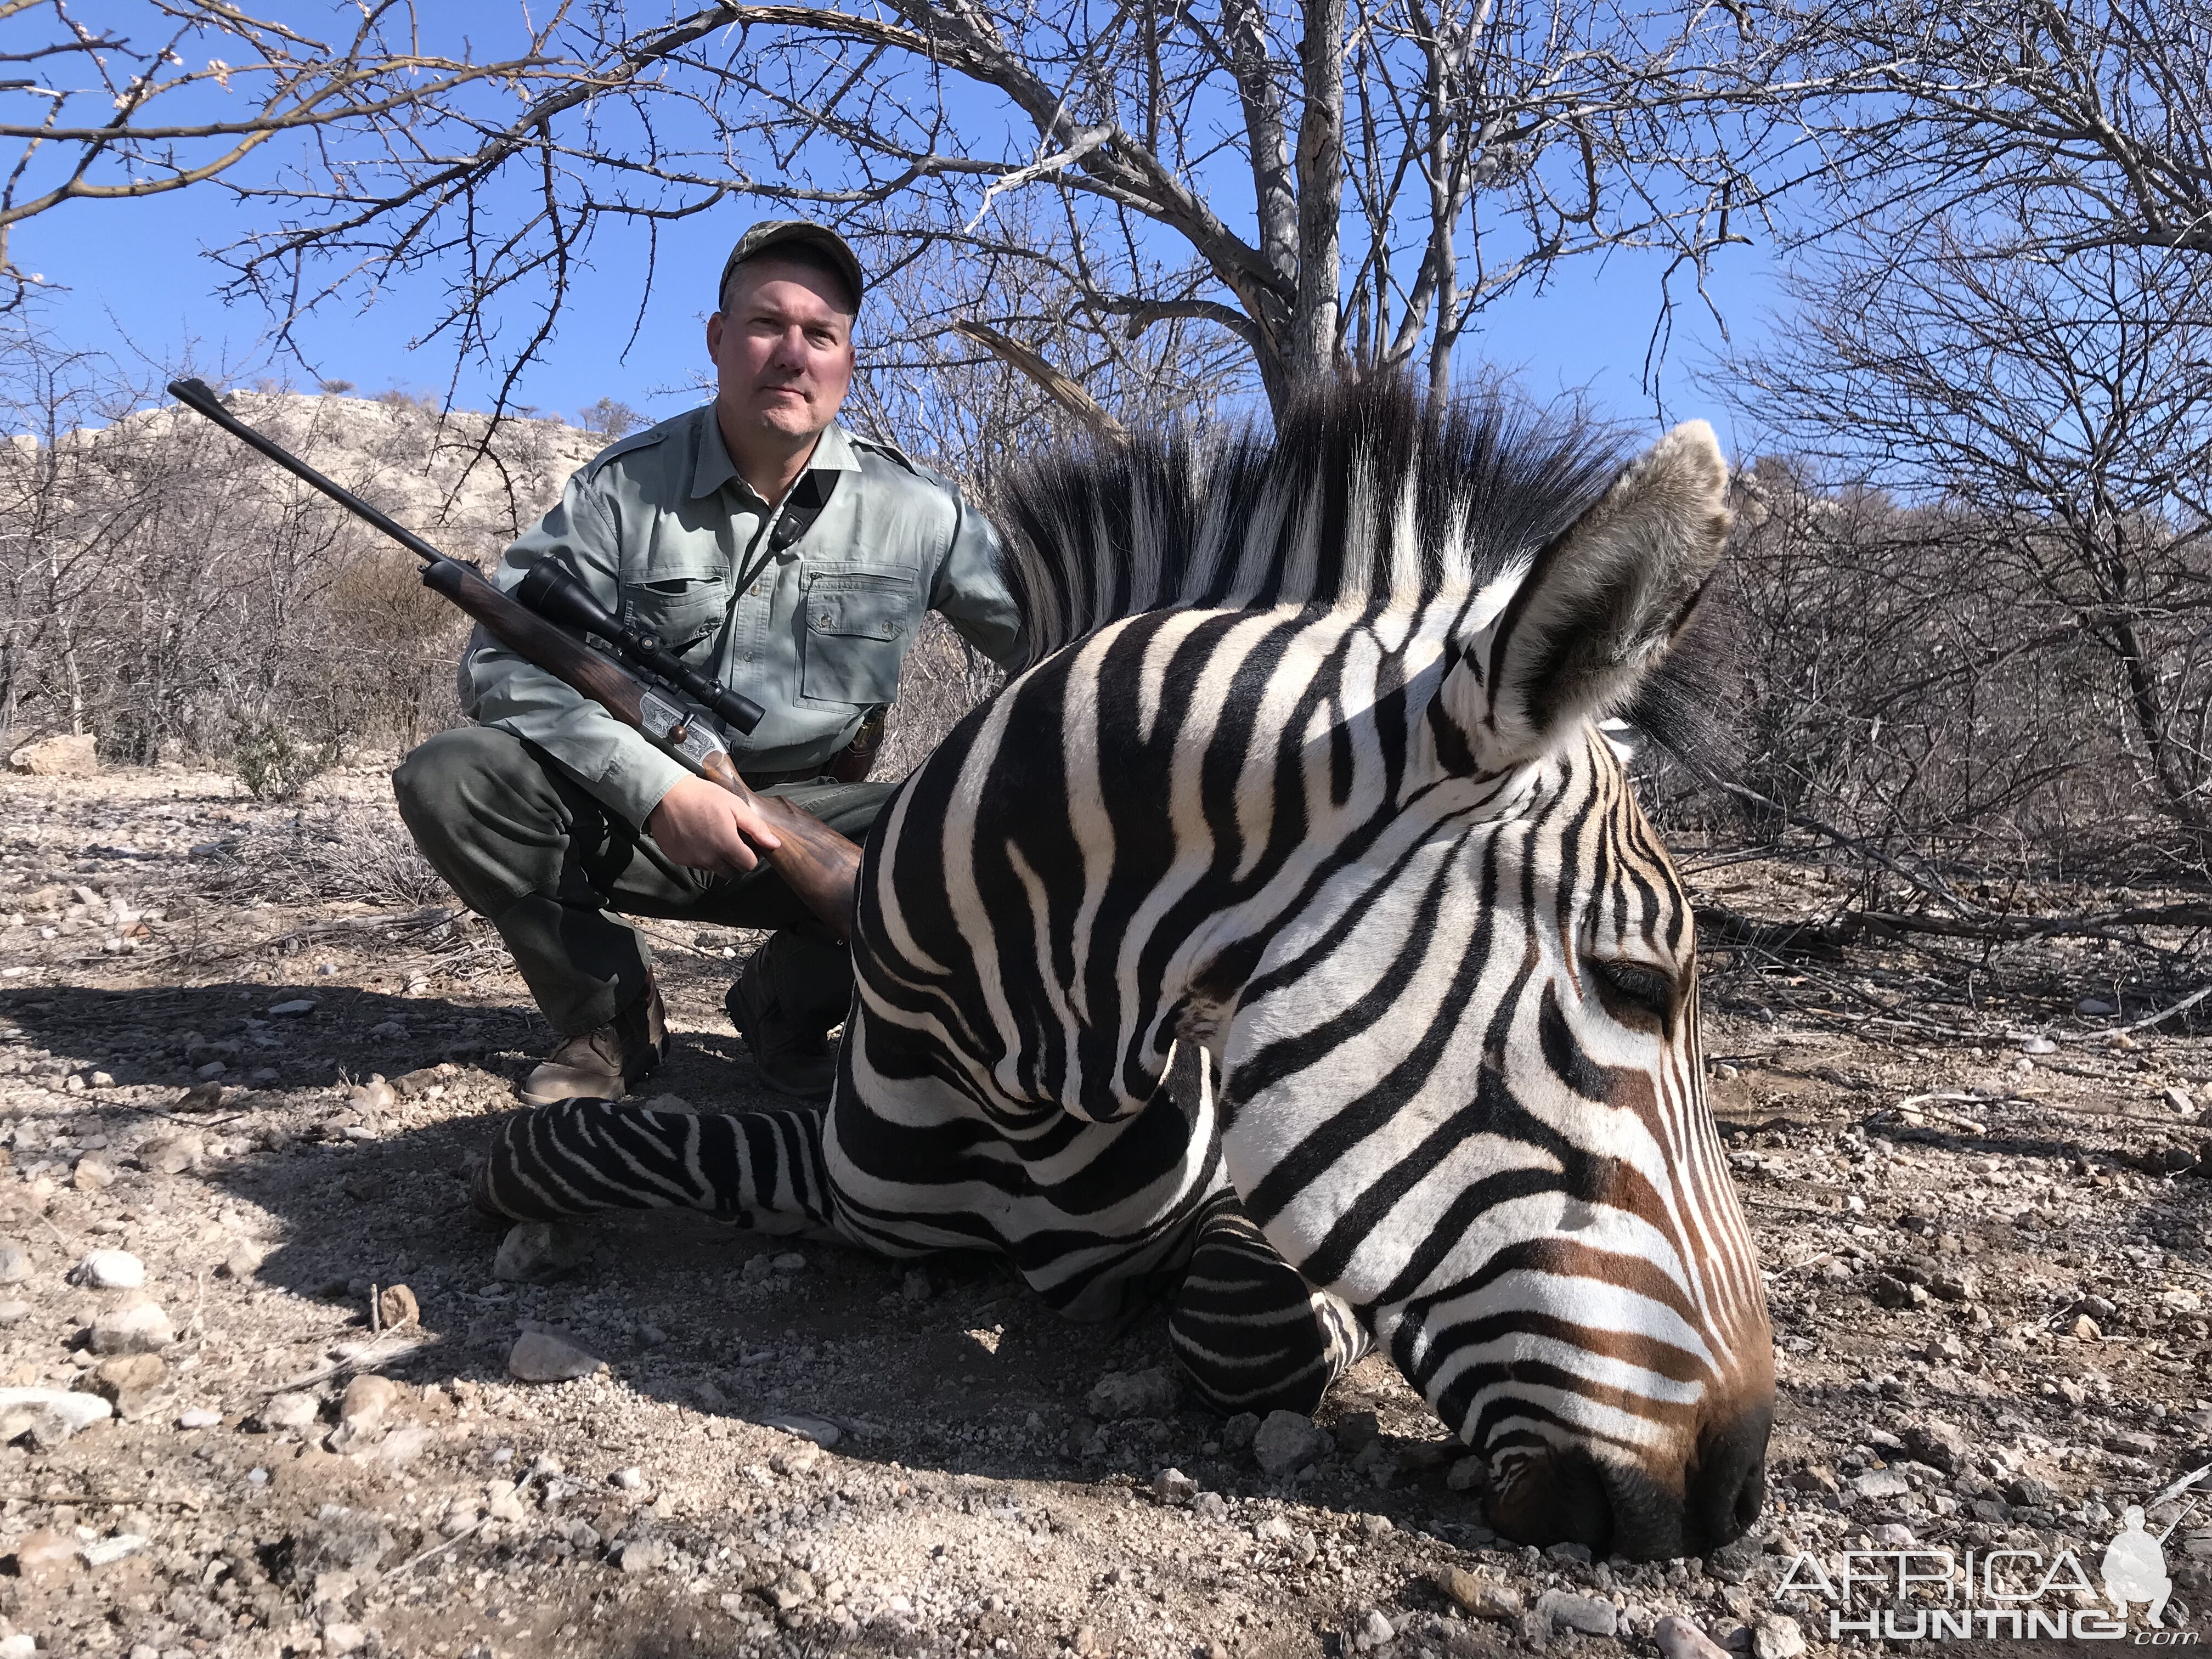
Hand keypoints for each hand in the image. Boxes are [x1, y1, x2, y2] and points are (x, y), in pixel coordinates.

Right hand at [646, 774, 782, 874]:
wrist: (666, 794)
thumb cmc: (702, 796)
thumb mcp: (735, 806)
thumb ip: (756, 827)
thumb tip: (773, 844)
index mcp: (726, 845)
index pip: (749, 865)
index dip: (751, 855)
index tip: (747, 844)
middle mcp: (710, 858)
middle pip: (733, 872)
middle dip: (736, 860)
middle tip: (731, 841)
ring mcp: (692, 860)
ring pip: (714, 870)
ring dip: (718, 859)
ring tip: (713, 837)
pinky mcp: (679, 859)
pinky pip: (696, 864)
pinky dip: (700, 856)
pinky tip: (697, 838)